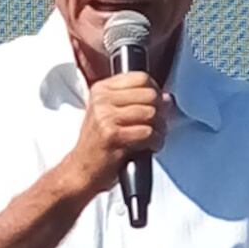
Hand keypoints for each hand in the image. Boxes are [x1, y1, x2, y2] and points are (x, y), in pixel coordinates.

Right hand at [63, 72, 169, 196]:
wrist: (81, 170)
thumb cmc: (99, 145)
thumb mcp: (112, 116)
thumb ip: (137, 103)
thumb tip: (167, 98)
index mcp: (101, 90)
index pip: (141, 77)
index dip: (156, 91)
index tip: (158, 105)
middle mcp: (101, 100)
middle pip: (149, 94)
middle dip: (161, 112)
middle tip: (158, 126)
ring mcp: (105, 116)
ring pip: (151, 113)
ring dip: (160, 129)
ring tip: (154, 138)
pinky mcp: (112, 135)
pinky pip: (147, 132)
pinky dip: (155, 141)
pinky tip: (150, 147)